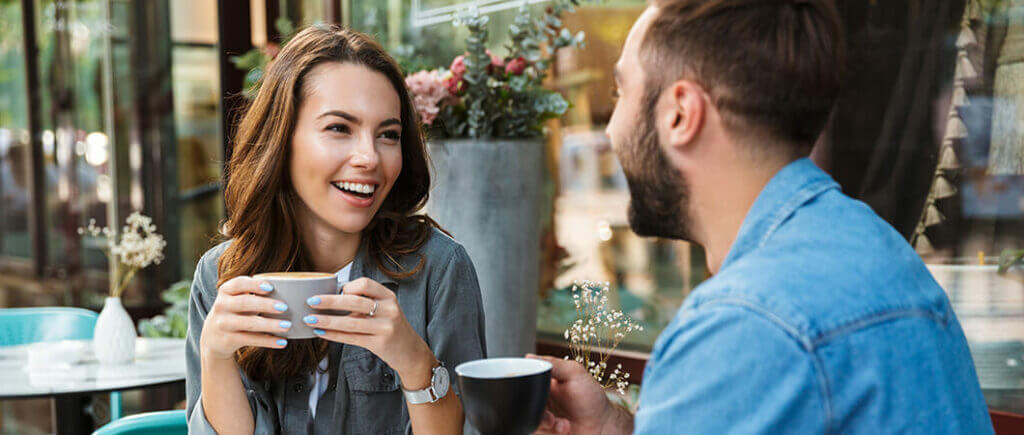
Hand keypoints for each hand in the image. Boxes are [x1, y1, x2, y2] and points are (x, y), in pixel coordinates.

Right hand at [200, 276, 291, 360]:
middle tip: (285, 307)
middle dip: (266, 305)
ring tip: (287, 325)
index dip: (254, 284)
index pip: (238, 284)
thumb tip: (290, 291)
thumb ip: (254, 293)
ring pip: (249, 324)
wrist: (213, 336)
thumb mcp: (238, 298)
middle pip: (244, 303)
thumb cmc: (235, 311)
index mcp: (226, 291)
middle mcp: (221, 305)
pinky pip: (250, 340)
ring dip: (270, 325)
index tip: (271, 287)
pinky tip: (282, 342)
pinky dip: (267, 341)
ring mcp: (223, 324)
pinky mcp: (227, 340)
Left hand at [303, 278, 433, 385]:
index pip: (365, 284)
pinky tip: (321, 333)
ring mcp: (385, 327)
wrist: (411, 352)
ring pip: (350, 322)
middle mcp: (389, 310)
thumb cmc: (391, 328)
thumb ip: (364, 303)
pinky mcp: (379, 344)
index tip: (333, 291)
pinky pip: (351, 338)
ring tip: (310, 320)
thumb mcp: (385, 310)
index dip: (347, 286)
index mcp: (388, 297)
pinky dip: (333, 335)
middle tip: (311, 301)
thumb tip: (330, 297)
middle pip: (355, 301)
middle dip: (329, 301)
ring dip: (327, 321)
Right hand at [528, 354, 631, 434]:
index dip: (519, 380)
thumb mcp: (575, 373)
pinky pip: (532, 429)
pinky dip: (547, 429)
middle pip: (520, 397)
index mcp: (544, 381)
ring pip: (524, 415)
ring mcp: (540, 414)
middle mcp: (539, 397)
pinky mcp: (541, 430)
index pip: (523, 377)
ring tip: (557, 422)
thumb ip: (554, 364)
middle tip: (546, 408)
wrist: (602, 426)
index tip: (518, 382)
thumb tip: (529, 357)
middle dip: (529, 404)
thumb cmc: (592, 398)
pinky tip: (563, 427)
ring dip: (541, 419)